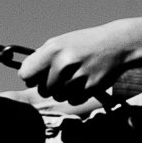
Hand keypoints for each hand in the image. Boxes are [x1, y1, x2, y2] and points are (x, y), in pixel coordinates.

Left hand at [19, 12, 141, 102]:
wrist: (117, 44)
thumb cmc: (84, 43)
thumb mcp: (61, 42)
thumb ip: (41, 57)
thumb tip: (24, 75)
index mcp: (53, 50)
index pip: (26, 75)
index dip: (31, 77)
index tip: (39, 75)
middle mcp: (64, 63)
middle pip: (43, 89)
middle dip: (51, 85)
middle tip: (64, 74)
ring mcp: (78, 76)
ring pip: (59, 96)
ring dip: (65, 91)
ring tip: (76, 75)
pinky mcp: (91, 87)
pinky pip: (74, 100)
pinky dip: (78, 95)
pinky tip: (85, 81)